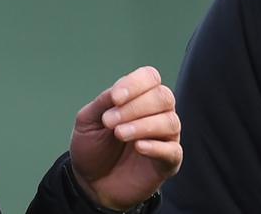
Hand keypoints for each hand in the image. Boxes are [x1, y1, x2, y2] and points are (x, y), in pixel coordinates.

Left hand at [69, 65, 182, 210]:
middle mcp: (157, 113)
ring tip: (119, 134)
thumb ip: (103, 102)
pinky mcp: (168, 162)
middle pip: (163, 97)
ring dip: (143, 125)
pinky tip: (138, 147)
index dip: (135, 84)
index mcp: (139, 97)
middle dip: (136, 106)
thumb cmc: (92, 147)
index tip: (115, 99)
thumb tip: (119, 90)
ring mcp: (165, 138)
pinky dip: (156, 146)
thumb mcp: (88, 120)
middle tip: (110, 122)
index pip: (150, 77)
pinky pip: (172, 150)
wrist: (89, 183)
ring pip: (170, 122)